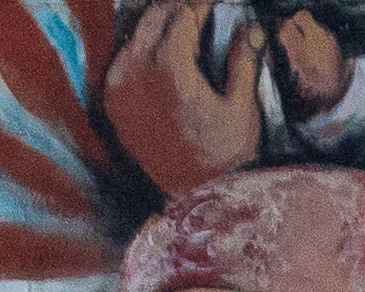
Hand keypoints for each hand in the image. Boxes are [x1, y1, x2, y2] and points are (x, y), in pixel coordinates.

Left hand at [108, 0, 336, 184]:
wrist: (192, 199)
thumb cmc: (224, 156)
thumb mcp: (241, 106)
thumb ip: (243, 60)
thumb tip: (251, 26)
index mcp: (171, 68)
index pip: (184, 14)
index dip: (203, 3)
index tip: (216, 0)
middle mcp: (137, 71)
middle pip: (155, 18)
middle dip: (178, 7)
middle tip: (199, 6)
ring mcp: (120, 87)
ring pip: (135, 35)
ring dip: (157, 23)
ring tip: (181, 21)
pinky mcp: (113, 104)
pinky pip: (123, 60)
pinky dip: (140, 48)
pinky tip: (159, 49)